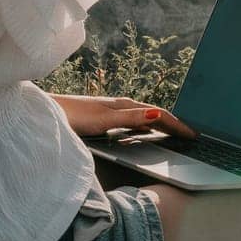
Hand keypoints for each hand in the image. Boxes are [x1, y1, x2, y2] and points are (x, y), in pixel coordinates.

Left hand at [49, 93, 197, 140]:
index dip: (178, 125)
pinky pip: (134, 123)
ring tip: (175, 134)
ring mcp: (113, 112)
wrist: (47, 113)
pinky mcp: (105, 118)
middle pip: (155, 115)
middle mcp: (121, 106)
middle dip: (174, 124)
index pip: (160, 114)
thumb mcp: (105, 120)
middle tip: (191, 135)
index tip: (194, 134)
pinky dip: (147, 128)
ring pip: (145, 118)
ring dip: (162, 125)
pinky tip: (146, 133)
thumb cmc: (73, 116)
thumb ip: (131, 118)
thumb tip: (159, 114)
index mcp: (126, 106)